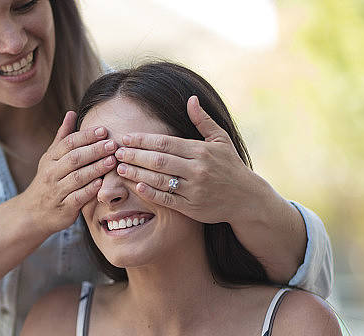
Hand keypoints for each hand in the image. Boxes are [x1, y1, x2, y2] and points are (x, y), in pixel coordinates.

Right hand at [22, 111, 116, 235]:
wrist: (32, 213)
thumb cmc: (47, 182)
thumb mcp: (50, 158)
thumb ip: (62, 137)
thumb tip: (71, 113)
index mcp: (51, 159)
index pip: (69, 143)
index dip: (86, 136)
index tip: (103, 130)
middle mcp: (52, 173)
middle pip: (75, 158)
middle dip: (95, 150)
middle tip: (112, 144)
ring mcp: (57, 191)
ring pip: (78, 177)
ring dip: (96, 168)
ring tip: (112, 160)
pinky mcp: (64, 207)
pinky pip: (78, 197)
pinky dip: (90, 190)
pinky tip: (101, 183)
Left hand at [113, 95, 263, 224]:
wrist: (246, 198)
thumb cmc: (231, 166)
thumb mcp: (221, 140)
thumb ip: (203, 120)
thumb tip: (191, 99)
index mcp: (202, 151)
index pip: (166, 143)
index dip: (144, 140)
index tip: (126, 137)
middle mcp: (197, 169)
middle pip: (160, 161)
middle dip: (135, 155)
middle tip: (117, 152)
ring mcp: (194, 189)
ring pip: (160, 180)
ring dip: (137, 174)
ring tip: (120, 169)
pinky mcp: (192, 207)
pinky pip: (167, 199)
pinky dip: (151, 193)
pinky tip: (137, 186)